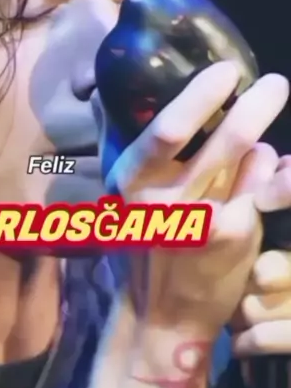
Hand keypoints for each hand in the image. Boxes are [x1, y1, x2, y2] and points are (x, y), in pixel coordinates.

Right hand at [92, 62, 288, 340]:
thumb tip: (113, 94)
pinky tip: (281, 165)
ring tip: (281, 106)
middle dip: (258, 105)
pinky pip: (264, 187)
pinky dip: (274, 170)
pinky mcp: (235, 238)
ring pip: (253, 160)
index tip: (227, 69)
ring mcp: (206, 221)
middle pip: (224, 142)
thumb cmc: (142, 249)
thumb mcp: (121, 198)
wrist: (162, 318)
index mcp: (132, 181)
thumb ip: (122, 145)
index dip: (201, 96)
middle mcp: (167, 200)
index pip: (166, 131)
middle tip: (277, 83)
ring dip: (270, 134)